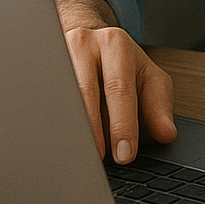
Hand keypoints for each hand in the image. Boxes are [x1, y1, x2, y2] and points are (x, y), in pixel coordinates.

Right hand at [54, 0, 175, 163]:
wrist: (89, 41)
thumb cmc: (121, 64)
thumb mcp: (148, 78)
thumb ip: (159, 104)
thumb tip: (166, 132)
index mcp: (115, 43)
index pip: (118, 88)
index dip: (122, 124)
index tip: (124, 154)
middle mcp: (83, 43)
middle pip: (85, 91)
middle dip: (93, 131)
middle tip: (98, 162)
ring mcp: (56, 52)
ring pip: (60, 95)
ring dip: (68, 129)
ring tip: (77, 155)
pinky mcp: (38, 65)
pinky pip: (42, 98)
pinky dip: (50, 123)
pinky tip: (56, 142)